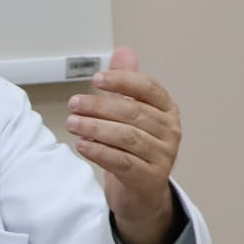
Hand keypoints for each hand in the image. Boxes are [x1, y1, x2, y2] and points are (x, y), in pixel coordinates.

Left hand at [66, 47, 183, 243]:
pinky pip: (122, 162)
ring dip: (95, 128)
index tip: (95, 79)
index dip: (122, 81)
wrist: (141, 193)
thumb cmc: (134, 148)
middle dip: (99, 106)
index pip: (148, 88)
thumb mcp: (131, 113)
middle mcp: (170, 131)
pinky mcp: (150, 178)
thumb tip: (123, 50)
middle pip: (133, 112)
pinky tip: (81, 145)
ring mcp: (163, 156)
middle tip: (73, 104)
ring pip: (127, 137)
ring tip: (72, 123)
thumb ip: (127, 84)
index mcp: (167, 110)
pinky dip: (100, 152)